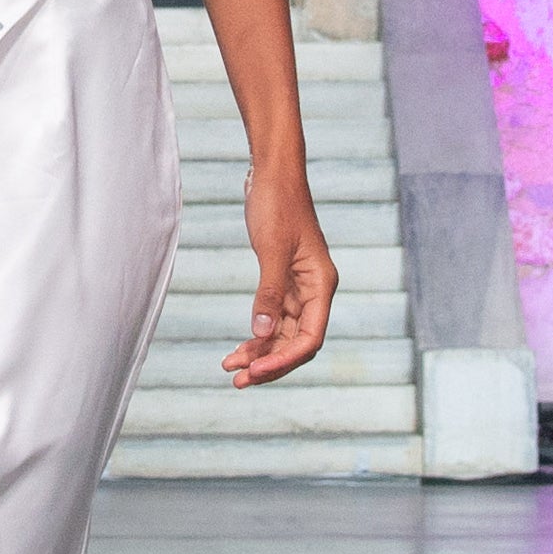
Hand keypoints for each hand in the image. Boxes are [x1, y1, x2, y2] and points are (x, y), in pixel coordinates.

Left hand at [225, 169, 336, 386]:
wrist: (272, 173)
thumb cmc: (277, 205)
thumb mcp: (271, 250)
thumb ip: (269, 293)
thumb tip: (263, 334)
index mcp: (321, 285)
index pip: (310, 337)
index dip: (284, 359)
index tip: (255, 371)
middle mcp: (314, 291)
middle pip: (297, 342)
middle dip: (270, 363)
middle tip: (238, 380)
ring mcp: (299, 287)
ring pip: (283, 333)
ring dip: (260, 352)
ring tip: (231, 368)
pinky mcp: (282, 280)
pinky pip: (273, 318)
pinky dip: (257, 333)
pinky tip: (239, 348)